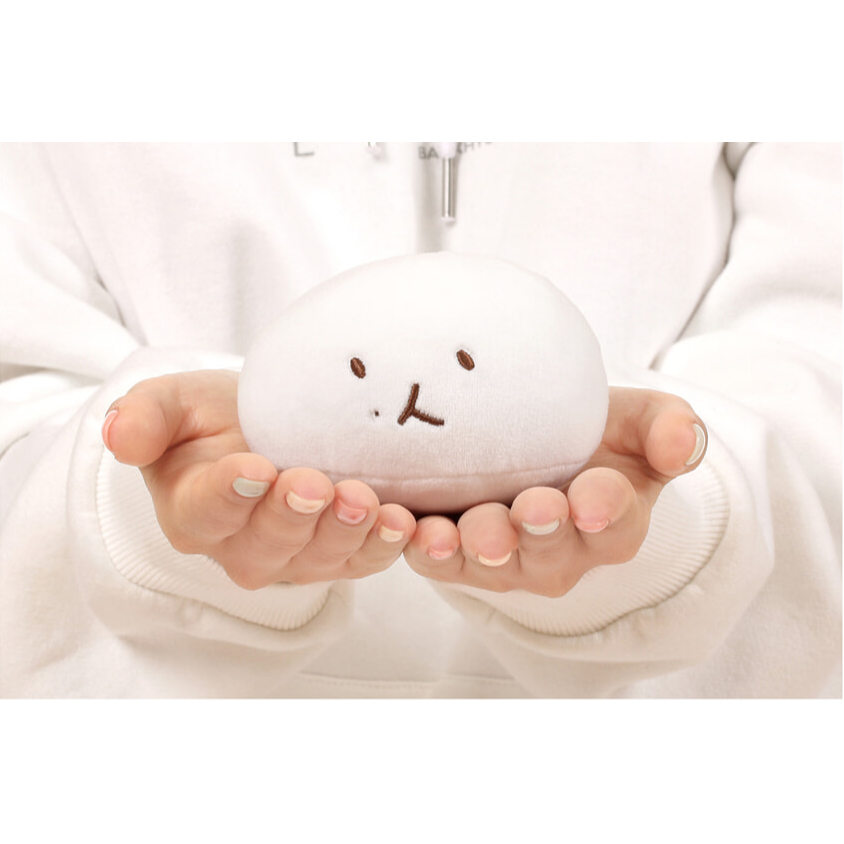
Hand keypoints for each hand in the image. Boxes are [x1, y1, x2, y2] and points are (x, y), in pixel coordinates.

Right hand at [102, 370, 415, 588]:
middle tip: (317, 484)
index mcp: (194, 512)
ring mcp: (296, 556)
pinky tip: (403, 524)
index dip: (229, 493)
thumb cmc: (215, 417)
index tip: (253, 468)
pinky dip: (385, 547)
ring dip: (345, 533)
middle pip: (267, 543)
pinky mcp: (341, 556)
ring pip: (320, 557)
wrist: (267, 427)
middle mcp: (242, 546)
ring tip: (364, 500)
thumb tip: (118, 435)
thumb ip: (146, 416)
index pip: (206, 511)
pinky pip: (364, 561)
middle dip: (293, 515)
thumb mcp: (174, 402)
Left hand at [403, 387, 706, 596]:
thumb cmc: (596, 436)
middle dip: (540, 532)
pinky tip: (413, 531)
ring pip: (493, 565)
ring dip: (477, 550)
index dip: (605, 510)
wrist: (539, 449)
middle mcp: (562, 553)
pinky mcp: (459, 556)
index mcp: (612, 523)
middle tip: (531, 508)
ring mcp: (508, 560)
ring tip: (463, 531)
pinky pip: (441, 563)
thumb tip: (685, 440)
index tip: (592, 496)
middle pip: (551, 553)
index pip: (616, 523)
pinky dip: (427, 551)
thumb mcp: (639, 421)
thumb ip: (666, 427)